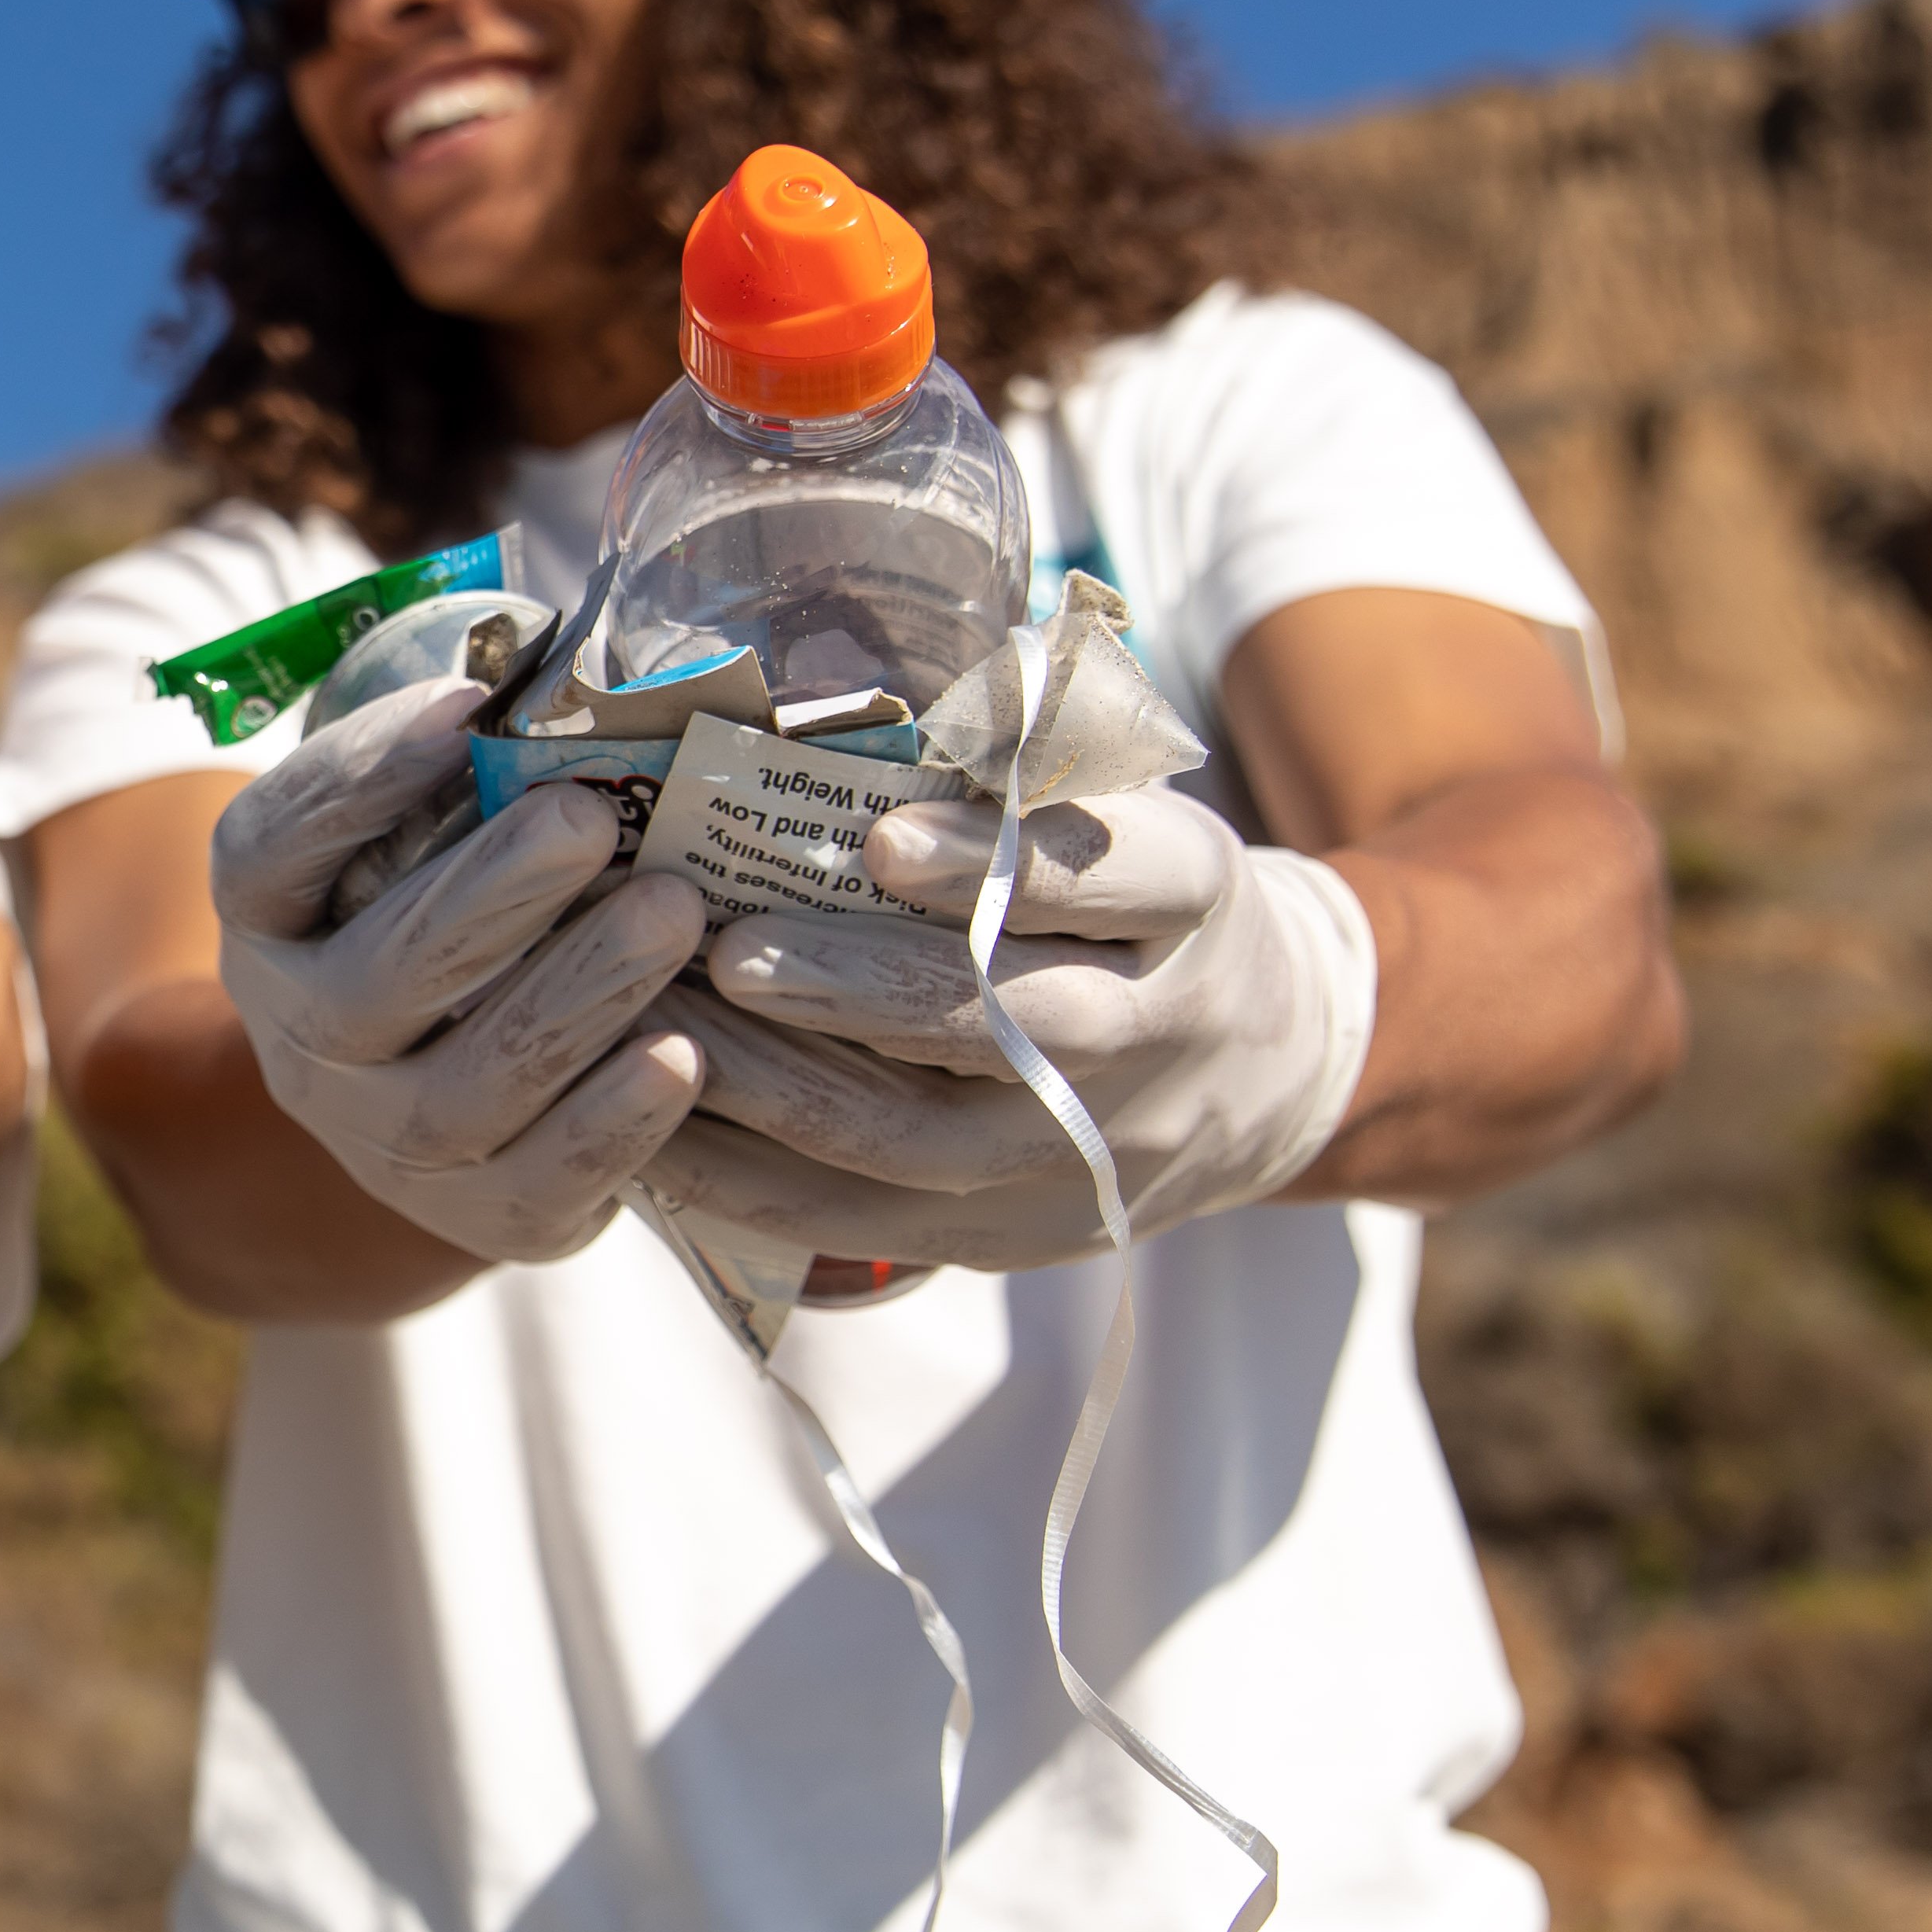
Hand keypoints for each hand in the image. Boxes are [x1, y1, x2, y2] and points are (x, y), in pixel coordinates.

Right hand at [212, 675, 707, 1265]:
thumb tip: (594, 644)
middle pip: (374, 981)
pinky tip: (686, 1057)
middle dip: (487, 894)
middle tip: (587, 817)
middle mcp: (302, 1036)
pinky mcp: (479, 1217)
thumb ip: (473, 753)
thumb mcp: (420, 824)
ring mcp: (380, 1139)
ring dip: (573, 997)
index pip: (271, 848)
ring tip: (676, 912)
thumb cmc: (452, 900)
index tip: (464, 704)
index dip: (356, 781)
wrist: (424, 1092)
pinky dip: (611, 1127)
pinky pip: (536, 1187)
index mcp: (269, 917)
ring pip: (463, 1090)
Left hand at [642, 785, 1377, 1269]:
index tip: (880, 840)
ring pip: (922, 1142)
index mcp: (1194, 898)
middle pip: (1005, 1025)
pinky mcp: (1020, 1235)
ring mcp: (1087, 1152)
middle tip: (730, 951)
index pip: (1109, 875)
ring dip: (778, 1092)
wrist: (1270, 1070)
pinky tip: (662, 1140)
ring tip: (663, 1029)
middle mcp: (1156, 1032)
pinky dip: (760, 1186)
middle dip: (856, 992)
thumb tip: (850, 696)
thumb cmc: (1147, 904)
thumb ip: (1025, 766)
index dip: (994, 863)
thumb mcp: (1137, 811)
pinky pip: (874, 1226)